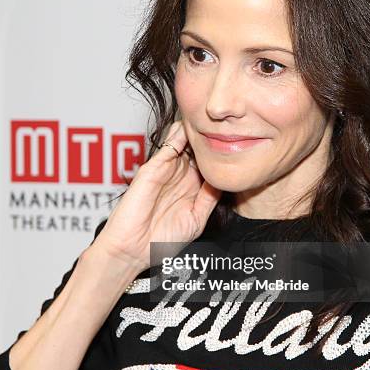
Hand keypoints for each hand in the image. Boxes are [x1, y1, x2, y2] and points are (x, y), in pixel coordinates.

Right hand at [91, 120, 222, 271]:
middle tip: (227, 128)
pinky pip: (168, 146)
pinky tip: (192, 127)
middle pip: (197, 149)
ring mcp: (166, 170)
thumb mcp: (196, 219)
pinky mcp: (153, 168)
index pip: (208, 164)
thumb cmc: (161, 240)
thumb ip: (209, 199)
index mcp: (191, 187)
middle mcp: (179, 176)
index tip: (236, 145)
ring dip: (197, 131)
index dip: (220, 154)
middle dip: (210, 138)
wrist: (133, 248)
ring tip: (212, 121)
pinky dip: (179, 134)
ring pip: (184, 142)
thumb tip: (223, 180)